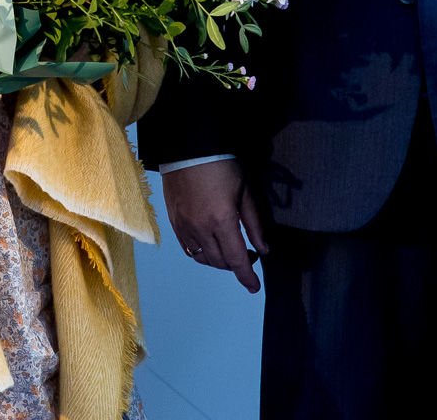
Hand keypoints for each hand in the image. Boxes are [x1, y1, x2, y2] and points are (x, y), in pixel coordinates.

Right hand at [162, 158, 268, 292]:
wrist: (187, 149)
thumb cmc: (219, 166)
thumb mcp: (244, 192)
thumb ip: (254, 224)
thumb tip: (263, 249)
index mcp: (222, 221)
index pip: (237, 259)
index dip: (247, 277)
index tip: (254, 287)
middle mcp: (201, 228)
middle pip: (220, 262)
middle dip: (235, 265)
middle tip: (247, 255)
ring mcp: (184, 227)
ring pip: (202, 258)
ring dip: (218, 260)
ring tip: (228, 249)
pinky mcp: (174, 222)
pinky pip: (188, 248)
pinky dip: (201, 252)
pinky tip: (209, 243)